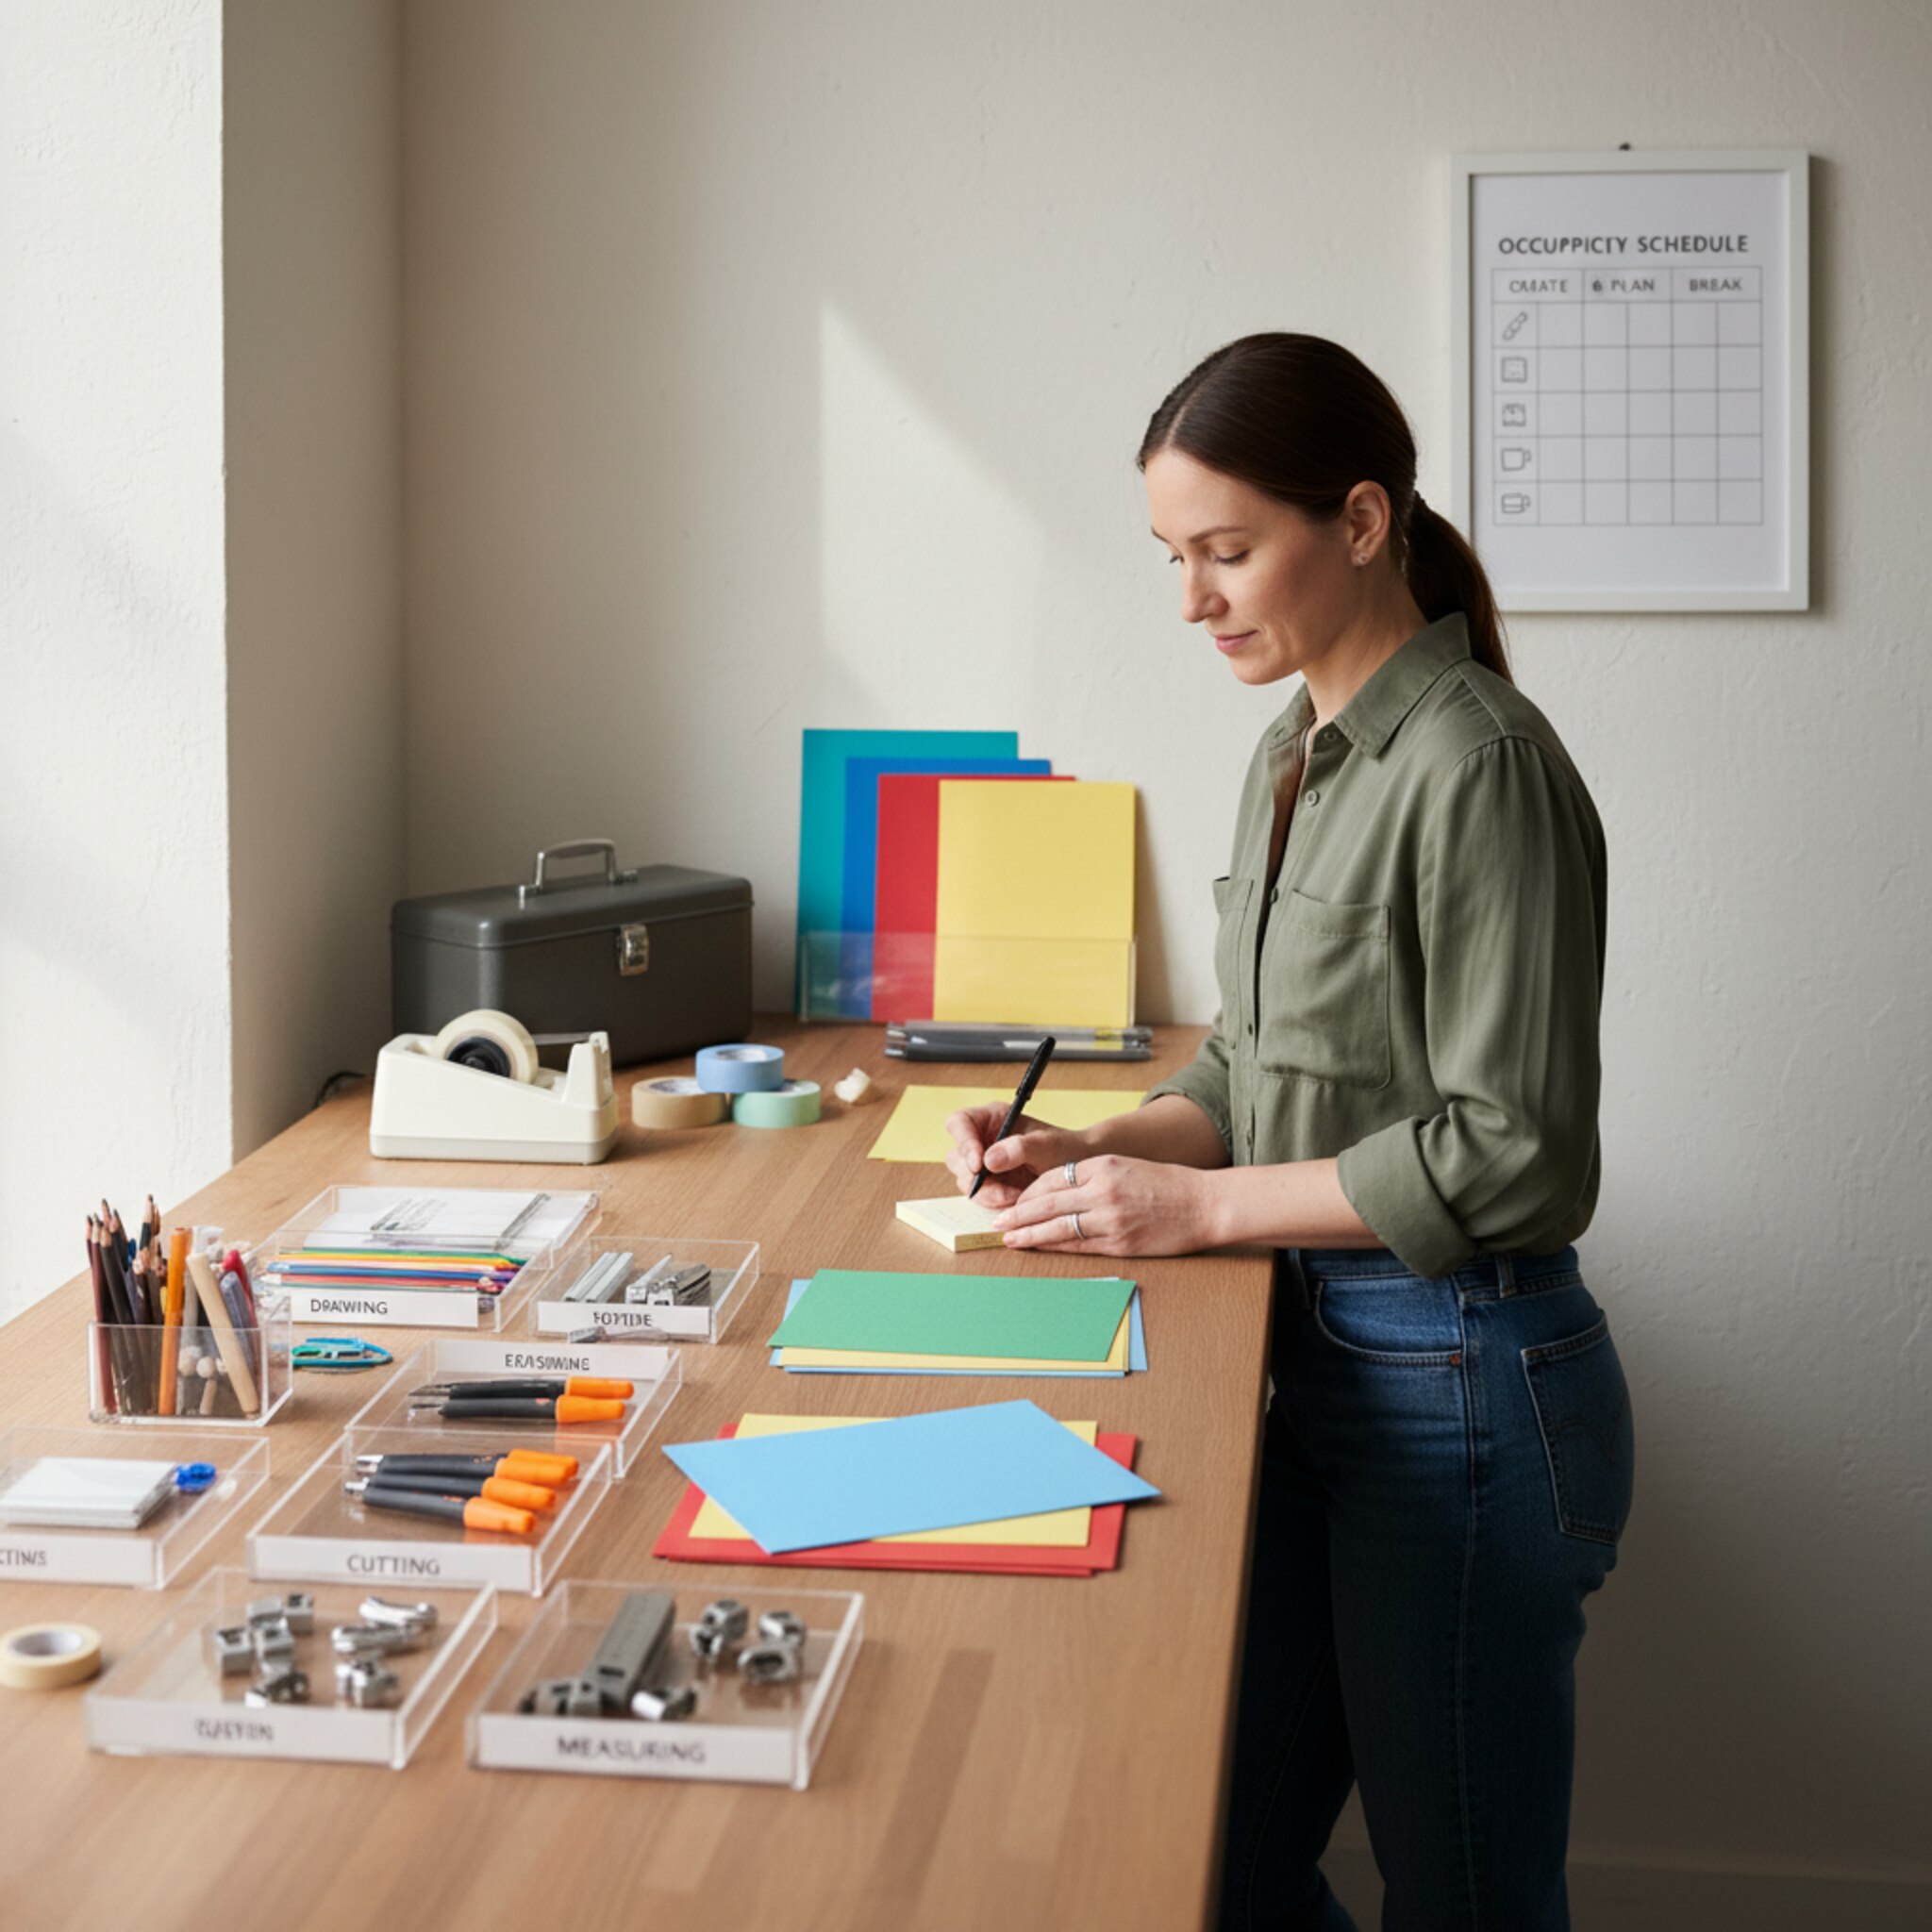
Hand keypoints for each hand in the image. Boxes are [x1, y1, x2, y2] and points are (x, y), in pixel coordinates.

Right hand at [943, 1105, 1089, 1209]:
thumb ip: (1019, 1148)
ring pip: (965, 1181)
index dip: (963, 1143)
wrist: (1076, 1172)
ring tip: (1016, 1195)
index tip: (979, 1165)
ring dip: (987, 1193)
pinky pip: (979, 1196)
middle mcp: (982, 1139)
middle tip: (1001, 1190)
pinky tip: (1016, 1199)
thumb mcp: (1046, 1145)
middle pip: (957, 1157)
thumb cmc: (1064, 1149)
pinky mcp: (988, 1185)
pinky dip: (994, 1202)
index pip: (959, 1123)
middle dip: (975, 1177)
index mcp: (991, 1118)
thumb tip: (988, 1160)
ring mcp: (983, 1164)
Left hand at [992, 1152, 1219, 1257]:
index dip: (1029, 1192)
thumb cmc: (1167, 1184)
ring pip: (1058, 1227)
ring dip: (1029, 1234)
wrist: (1204, 1204)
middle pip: (1048, 1202)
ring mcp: (1110, 1219)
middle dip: (1018, 1214)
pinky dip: (1056, 1247)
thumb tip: (1058, 1191)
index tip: (1015, 1200)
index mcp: (1103, 1165)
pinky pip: (1079, 1246)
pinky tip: (1040, 1248)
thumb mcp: (1126, 1166)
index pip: (1053, 1178)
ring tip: (1009, 1238)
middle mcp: (1103, 1190)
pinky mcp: (1120, 1243)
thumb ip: (1094, 1176)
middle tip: (997, 1220)